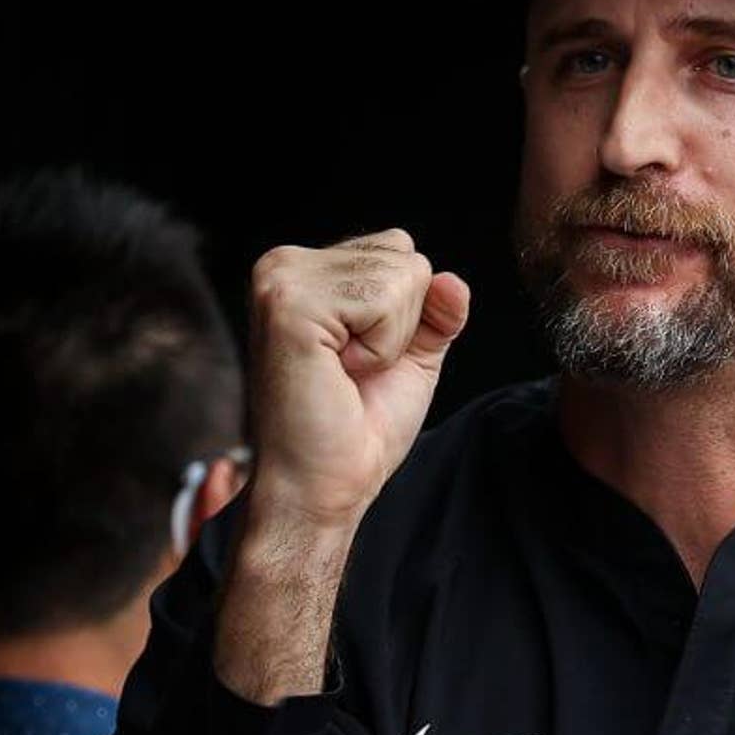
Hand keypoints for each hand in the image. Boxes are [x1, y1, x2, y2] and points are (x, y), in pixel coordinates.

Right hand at [245, 228, 470, 528]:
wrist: (322, 485)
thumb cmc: (358, 428)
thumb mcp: (413, 357)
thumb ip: (436, 311)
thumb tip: (452, 280)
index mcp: (305, 270)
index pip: (399, 249)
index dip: (406, 315)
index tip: (360, 360)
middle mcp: (284, 265)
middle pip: (404, 255)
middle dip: (401, 323)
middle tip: (352, 371)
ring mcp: (281, 280)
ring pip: (401, 274)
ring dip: (389, 340)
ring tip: (344, 373)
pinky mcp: (289, 304)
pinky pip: (384, 299)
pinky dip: (380, 348)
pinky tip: (339, 372)